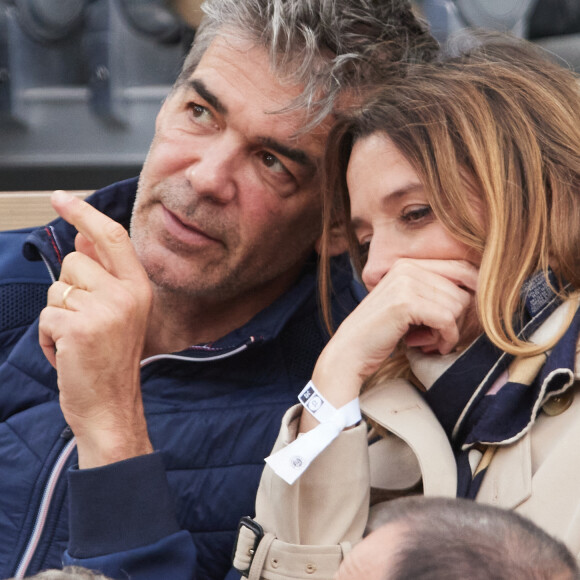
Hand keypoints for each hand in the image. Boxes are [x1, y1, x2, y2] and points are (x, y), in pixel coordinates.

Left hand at [39, 191, 153, 467]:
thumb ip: (103, 271)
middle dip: (68, 290)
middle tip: (85, 321)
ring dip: (57, 315)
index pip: (111, 237)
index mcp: (138, 288)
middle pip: (75, 261)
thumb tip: (82, 233)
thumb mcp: (118, 311)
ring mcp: (105, 310)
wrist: (112, 405)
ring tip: (77, 339)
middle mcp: (127, 295)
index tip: (62, 198)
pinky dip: (47, 337)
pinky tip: (67, 353)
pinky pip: (46, 316)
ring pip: (57, 289)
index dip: (84, 213)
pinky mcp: (79, 328)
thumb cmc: (112, 360)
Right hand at [311, 259, 477, 409]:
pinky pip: (447, 320)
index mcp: (408, 264)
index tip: (463, 318)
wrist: (350, 350)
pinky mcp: (406, 303)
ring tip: (427, 340)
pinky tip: (430, 346)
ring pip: (457, 305)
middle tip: (435, 335)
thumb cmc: (380, 332)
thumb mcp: (407, 304)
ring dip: (448, 331)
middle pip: (462, 290)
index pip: (460, 268)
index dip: (473, 293)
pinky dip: (445, 338)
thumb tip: (478, 289)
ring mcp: (405, 283)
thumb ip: (433, 292)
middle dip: (455, 318)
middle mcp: (407, 267)